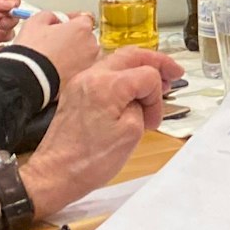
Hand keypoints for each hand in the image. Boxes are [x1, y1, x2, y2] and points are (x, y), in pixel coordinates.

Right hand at [11, 10, 100, 84]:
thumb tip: (55, 19)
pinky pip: (78, 65)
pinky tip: (55, 64)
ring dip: (72, 50)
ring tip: (53, 54)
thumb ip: (51, 15)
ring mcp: (88, 62)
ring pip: (83, 51)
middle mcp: (90, 44)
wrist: (29, 76)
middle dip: (72, 36)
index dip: (71, 19)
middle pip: (84, 35)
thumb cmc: (33, 49)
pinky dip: (70, 64)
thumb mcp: (36, 21)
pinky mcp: (82, 76)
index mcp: (82, 28)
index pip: (84, 18)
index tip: (63, 22)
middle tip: (55, 39)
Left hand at [19, 48, 184, 218]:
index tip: (154, 119)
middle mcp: (91, 76)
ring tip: (156, 84)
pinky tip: (133, 92)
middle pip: (132, 55)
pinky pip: (105, 74)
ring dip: (139, 69)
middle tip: (174, 73)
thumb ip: (143, 106)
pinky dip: (124, 78)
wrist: (55, 174)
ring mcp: (81, 82)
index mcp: (107, 85)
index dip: (157, 97)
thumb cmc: (91, 160)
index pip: (147, 75)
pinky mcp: (76, 92)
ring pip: (118, 62)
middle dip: (156, 63)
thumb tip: (142, 97)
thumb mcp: (131, 133)